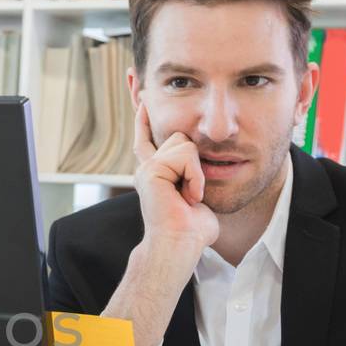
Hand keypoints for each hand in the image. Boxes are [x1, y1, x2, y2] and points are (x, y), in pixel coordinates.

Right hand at [132, 102, 219, 254]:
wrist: (178, 245)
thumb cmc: (191, 230)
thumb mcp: (197, 197)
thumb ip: (194, 179)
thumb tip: (202, 181)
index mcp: (155, 175)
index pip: (147, 140)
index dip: (143, 120)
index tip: (142, 100)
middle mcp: (147, 168)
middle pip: (179, 137)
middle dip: (194, 161)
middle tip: (192, 194)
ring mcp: (147, 168)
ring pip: (184, 144)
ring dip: (196, 172)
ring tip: (190, 196)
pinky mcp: (151, 170)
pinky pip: (185, 155)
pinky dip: (194, 176)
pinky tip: (189, 196)